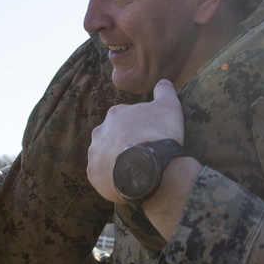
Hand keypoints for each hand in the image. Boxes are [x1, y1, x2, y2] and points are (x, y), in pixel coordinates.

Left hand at [87, 79, 183, 202]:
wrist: (149, 167)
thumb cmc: (159, 133)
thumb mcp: (169, 106)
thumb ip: (164, 92)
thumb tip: (163, 82)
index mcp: (115, 114)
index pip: (125, 118)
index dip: (138, 127)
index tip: (149, 136)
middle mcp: (100, 132)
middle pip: (111, 136)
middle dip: (123, 143)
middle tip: (142, 153)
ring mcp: (95, 154)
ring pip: (105, 156)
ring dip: (116, 161)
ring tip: (135, 170)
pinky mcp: (94, 175)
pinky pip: (102, 176)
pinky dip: (111, 178)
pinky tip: (127, 182)